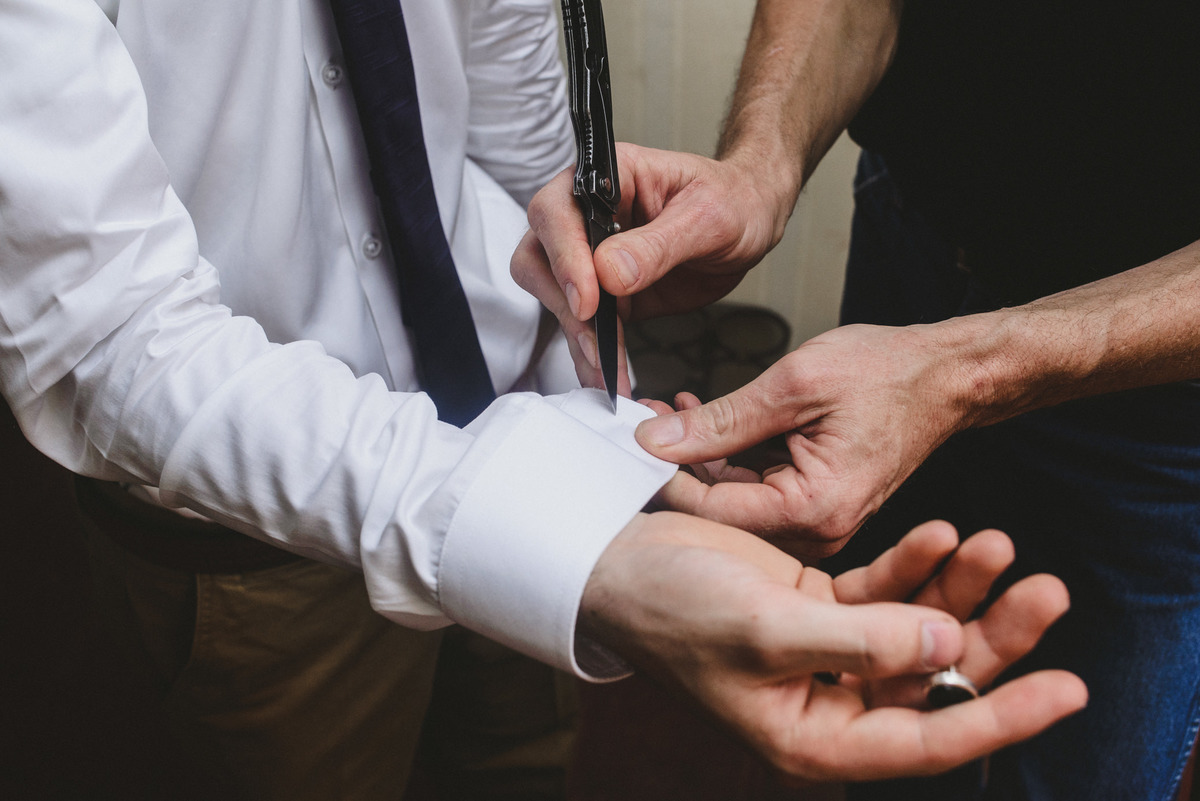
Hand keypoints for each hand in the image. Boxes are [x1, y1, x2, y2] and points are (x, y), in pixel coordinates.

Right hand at [510, 142, 793, 392]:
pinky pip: (584, 325)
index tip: (588, 299)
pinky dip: (593, 353)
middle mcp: (586, 214)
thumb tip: (609, 273)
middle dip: (563, 303)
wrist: (751, 220)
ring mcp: (590, 256)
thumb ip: (659, 244)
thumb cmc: (733, 200)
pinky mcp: (605, 294)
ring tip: (608, 370)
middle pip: (538, 257)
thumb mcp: (708, 216)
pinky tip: (611, 373)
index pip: (557, 211)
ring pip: (555, 298)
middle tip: (595, 339)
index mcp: (605, 177)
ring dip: (576, 336)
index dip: (564, 256)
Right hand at [583, 513, 1085, 781]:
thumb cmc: (672, 608)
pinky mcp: (821, 603)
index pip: (925, 740)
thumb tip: (947, 643)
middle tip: (1048, 591)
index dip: (1001, 717)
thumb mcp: (765, 630)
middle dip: (994, 635)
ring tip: (996, 543)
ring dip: (959, 587)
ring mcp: (828, 649)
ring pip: (918, 627)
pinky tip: (943, 534)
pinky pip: (885, 589)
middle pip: (935, 677)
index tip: (1067, 689)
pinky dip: (915, 562)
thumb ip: (860, 642)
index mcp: (812, 736)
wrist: (619, 560)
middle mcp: (828, 700)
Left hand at [635, 322, 975, 557]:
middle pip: (719, 513)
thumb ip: (721, 420)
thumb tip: (656, 439)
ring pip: (733, 502)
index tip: (633, 439)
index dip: (665, 474)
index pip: (712, 510)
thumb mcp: (793, 386)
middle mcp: (818, 532)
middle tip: (646, 417)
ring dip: (700, 458)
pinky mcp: (816, 507)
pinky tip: (705, 420)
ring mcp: (818, 524)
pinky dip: (728, 458)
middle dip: (677, 464)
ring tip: (673, 409)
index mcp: (813, 510)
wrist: (945, 377)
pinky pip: (756, 492)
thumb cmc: (888, 375)